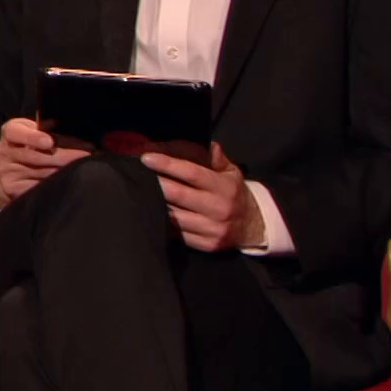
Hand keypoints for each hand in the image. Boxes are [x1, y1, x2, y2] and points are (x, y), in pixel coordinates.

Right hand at [0, 118, 90, 210]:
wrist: (13, 167)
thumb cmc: (29, 142)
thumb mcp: (32, 129)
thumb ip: (45, 126)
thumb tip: (66, 125)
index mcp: (10, 132)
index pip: (15, 132)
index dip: (32, 137)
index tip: (50, 142)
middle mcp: (5, 152)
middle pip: (35, 156)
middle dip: (63, 156)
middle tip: (84, 155)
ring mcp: (8, 172)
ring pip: (41, 173)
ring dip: (63, 171)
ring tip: (81, 167)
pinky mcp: (13, 188)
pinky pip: (38, 188)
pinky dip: (55, 184)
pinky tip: (68, 181)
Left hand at [141, 142, 263, 251]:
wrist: (252, 226)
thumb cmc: (235, 194)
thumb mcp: (232, 173)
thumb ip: (218, 159)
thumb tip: (210, 145)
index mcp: (224, 187)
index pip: (191, 173)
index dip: (167, 165)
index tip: (146, 158)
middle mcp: (218, 209)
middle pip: (178, 195)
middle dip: (155, 184)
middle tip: (138, 174)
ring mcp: (211, 229)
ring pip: (175, 217)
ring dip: (155, 204)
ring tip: (141, 192)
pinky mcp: (206, 245)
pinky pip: (178, 234)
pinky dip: (163, 223)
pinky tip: (152, 212)